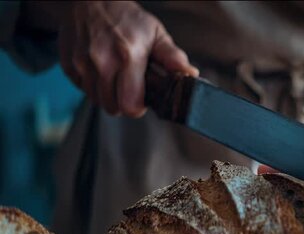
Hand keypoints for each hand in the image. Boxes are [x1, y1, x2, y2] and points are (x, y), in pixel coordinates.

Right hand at [53, 1, 197, 116]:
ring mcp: (82, 64)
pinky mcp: (69, 65)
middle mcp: (102, 61)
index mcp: (129, 56)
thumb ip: (173, 57)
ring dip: (108, 96)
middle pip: (113, 108)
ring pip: (97, 101)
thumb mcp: (156, 34)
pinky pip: (83, 90)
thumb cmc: (127, 19)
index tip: (143, 98)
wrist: (89, 0)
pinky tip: (101, 71)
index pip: (130, 105)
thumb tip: (190, 75)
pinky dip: (93, 86)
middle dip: (124, 103)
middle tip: (130, 88)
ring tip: (116, 77)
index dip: (139, 107)